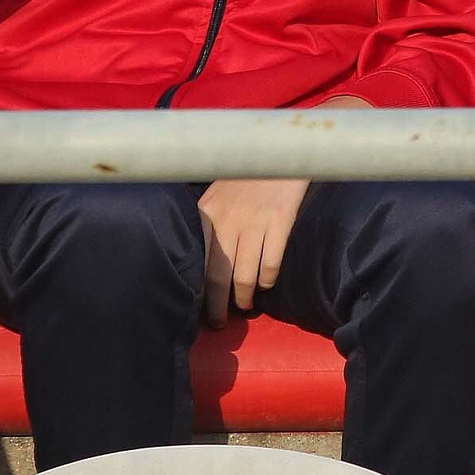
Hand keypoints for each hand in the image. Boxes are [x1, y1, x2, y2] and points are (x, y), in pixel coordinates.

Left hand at [198, 178, 309, 324]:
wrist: (277, 151)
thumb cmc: (244, 176)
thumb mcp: (217, 195)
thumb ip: (208, 223)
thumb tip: (199, 260)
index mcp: (208, 213)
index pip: (197, 260)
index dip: (196, 288)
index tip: (194, 307)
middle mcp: (228, 219)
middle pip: (218, 275)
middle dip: (216, 306)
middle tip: (217, 323)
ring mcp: (255, 221)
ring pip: (246, 276)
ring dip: (244, 298)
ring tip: (244, 306)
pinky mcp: (280, 222)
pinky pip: (271, 265)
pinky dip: (267, 281)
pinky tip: (265, 283)